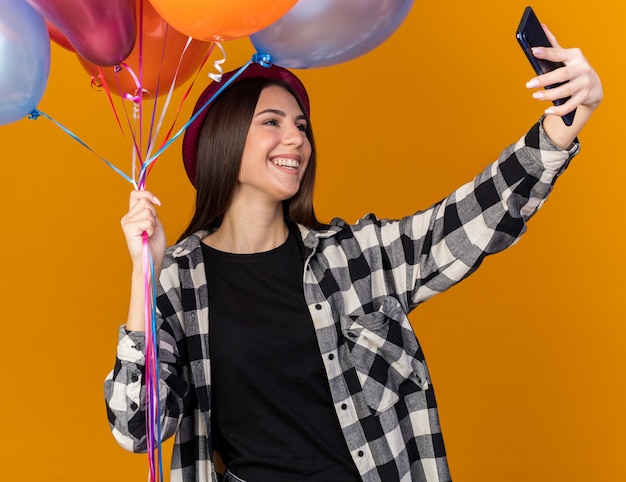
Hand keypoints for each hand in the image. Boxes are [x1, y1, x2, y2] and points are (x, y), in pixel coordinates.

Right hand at [121, 190, 166, 274]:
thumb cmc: (154, 244)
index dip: (148, 194)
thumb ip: (150, 210)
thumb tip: (151, 198)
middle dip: (154, 213)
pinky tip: (147, 236)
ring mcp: (127, 222)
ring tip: (149, 233)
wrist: (152, 260)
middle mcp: (127, 217)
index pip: (135, 194)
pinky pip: (147, 221)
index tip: (158, 202)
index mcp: (132, 215)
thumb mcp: (155, 222)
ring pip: (147, 211)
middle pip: (144, 201)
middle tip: (151, 227)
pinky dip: (151, 229)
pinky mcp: (129, 228)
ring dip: (153, 223)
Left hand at [526, 25, 602, 147]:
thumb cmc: (575, 70)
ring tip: (535, 96)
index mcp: (574, 56)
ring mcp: (585, 83)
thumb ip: (554, 46)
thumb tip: (541, 28)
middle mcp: (582, 68)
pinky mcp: (585, 97)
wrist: (595, 87)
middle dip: (544, 80)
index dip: (546, 52)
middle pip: (561, 75)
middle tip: (529, 84)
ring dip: (549, 95)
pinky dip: (558, 110)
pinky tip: (547, 111)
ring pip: (565, 91)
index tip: (533, 50)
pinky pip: (570, 106)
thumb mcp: (567, 57)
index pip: (558, 53)